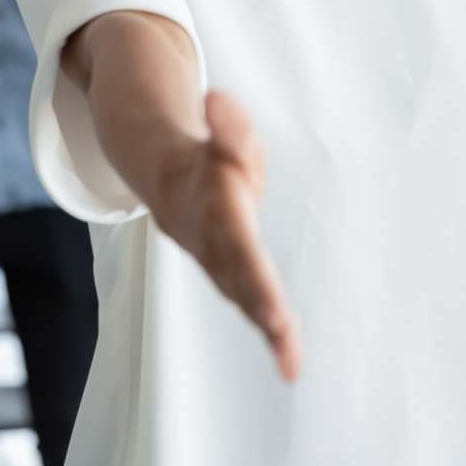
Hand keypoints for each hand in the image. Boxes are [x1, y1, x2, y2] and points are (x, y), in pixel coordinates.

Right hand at [148, 91, 301, 380]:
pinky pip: (257, 305)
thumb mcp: (227, 135)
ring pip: (248, 298)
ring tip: (290, 359)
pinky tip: (292, 365)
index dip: (250, 264)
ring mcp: (226, 265)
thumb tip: (216, 99)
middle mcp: (219, 246)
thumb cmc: (211, 163)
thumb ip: (227, 124)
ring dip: (268, 327)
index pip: (237, 238)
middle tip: (281, 329)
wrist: (174, 186)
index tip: (266, 291)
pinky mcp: (239, 277)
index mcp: (218, 212)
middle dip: (260, 302)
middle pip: (241, 277)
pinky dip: (274, 335)